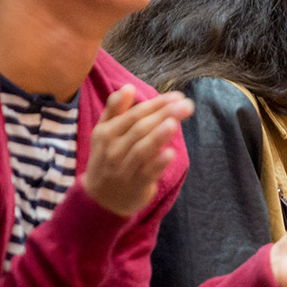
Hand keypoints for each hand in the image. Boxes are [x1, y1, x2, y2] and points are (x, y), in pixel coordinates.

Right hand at [82, 86, 193, 216]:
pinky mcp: (136, 185)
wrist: (99, 199)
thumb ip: (115, 109)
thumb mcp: (103, 133)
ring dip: (158, 136)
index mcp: (106, 133)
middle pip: (140, 128)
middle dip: (163, 115)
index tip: (177, 96)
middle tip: (186, 105)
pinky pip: (147, 173)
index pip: (134, 114)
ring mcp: (124, 168)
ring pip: (142, 149)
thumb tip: (128, 87)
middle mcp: (114, 149)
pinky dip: (158, 163)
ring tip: (175, 123)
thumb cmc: (106, 158)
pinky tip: (170, 154)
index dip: (156, 104)